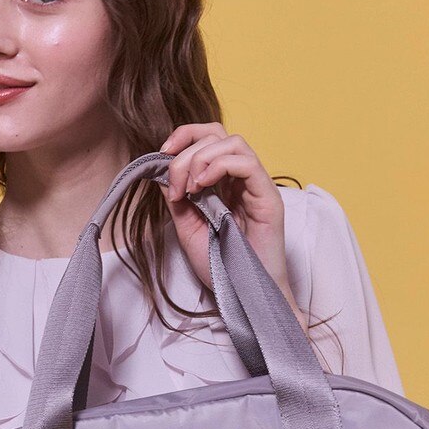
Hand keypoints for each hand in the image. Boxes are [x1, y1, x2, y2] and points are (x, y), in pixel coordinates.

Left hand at [158, 123, 305, 326]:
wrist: (242, 295)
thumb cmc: (221, 267)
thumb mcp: (187, 227)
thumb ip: (177, 197)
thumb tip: (160, 168)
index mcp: (223, 183)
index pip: (207, 138)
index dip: (183, 136)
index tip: (162, 155)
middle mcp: (241, 180)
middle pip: (217, 133)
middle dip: (187, 149)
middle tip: (175, 185)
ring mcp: (256, 187)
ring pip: (233, 141)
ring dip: (202, 158)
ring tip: (190, 188)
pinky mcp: (268, 198)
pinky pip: (246, 163)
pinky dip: (219, 166)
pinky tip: (203, 187)